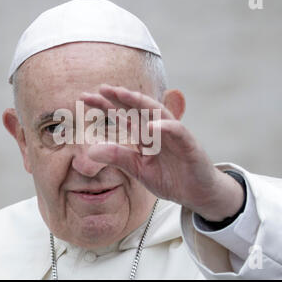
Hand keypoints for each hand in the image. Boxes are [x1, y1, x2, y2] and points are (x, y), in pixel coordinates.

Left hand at [80, 84, 243, 220]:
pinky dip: (164, 127)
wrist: (197, 193)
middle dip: (119, 97)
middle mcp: (157, 129)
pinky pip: (177, 131)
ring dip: (140, 102)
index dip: (105, 106)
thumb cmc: (170, 177)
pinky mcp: (189, 144)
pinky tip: (150, 126)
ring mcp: (174, 134)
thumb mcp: (138, 169)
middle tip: (100, 88)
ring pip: (156, 112)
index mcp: (144, 135)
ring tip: (122, 94)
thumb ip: (118, 157)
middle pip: (136, 108)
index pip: (122, 115)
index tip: (84, 98)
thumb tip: (90, 151)